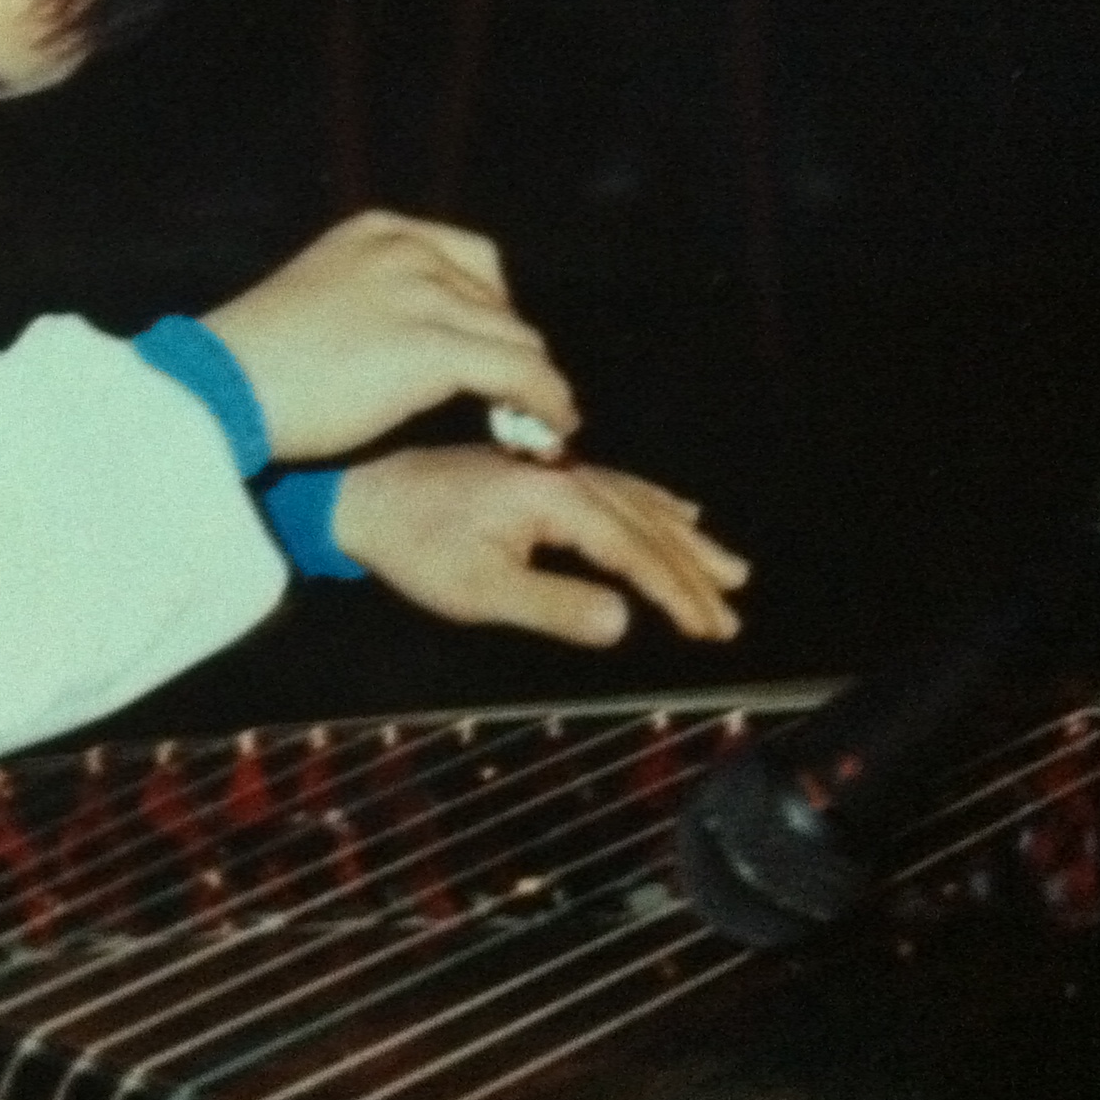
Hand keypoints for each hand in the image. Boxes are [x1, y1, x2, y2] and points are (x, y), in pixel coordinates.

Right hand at [201, 211, 576, 462]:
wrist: (220, 390)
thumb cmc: (251, 367)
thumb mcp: (316, 305)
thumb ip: (370, 304)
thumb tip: (411, 346)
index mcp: (379, 232)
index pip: (473, 261)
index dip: (493, 314)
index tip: (493, 359)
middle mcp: (409, 251)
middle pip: (498, 303)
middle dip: (512, 354)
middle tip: (520, 405)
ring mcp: (423, 294)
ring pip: (516, 340)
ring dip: (536, 387)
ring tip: (542, 429)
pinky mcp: (434, 348)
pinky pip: (521, 374)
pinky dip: (547, 405)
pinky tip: (551, 434)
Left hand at [333, 447, 749, 645]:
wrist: (367, 495)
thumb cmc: (416, 546)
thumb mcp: (478, 590)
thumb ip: (553, 605)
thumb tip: (624, 621)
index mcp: (556, 501)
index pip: (635, 551)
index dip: (677, 592)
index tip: (713, 628)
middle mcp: (566, 477)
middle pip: (647, 526)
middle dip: (693, 572)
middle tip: (732, 614)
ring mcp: (555, 471)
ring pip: (638, 505)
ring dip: (684, 540)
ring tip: (729, 569)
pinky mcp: (541, 473)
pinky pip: (617, 487)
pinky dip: (654, 505)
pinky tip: (678, 512)